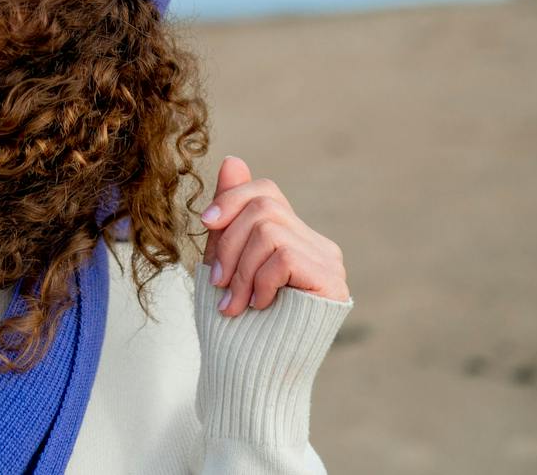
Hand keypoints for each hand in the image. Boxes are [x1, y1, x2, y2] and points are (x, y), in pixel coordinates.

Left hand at [201, 156, 347, 316]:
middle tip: (217, 284)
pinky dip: (261, 281)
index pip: (265, 192)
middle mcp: (316, 244)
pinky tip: (259, 306)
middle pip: (264, 206)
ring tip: (233, 304)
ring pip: (268, 230)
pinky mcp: (332, 282)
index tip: (205, 222)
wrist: (254, 377)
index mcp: (291, 237)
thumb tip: (232, 159)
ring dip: (240, 269)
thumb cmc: (237, 324)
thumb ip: (230, 217)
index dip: (231, 198)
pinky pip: (283, 256)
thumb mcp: (225, 263)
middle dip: (228, 243)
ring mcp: (328, 262)